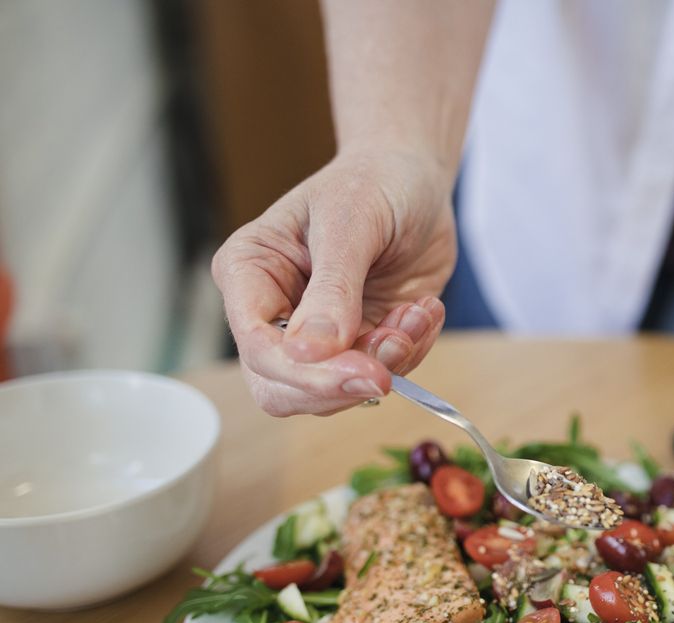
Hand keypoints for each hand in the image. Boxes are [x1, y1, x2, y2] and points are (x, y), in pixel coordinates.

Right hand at [212, 149, 456, 415]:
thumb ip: (332, 289)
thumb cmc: (371, 183)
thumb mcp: (350, 223)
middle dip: (345, 382)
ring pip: (335, 391)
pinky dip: (411, 351)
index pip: (258, 347)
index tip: (365, 372)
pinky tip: (422, 310)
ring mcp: (318, 334)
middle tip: (396, 350)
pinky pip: (380, 374)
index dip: (306, 372)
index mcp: (250, 274)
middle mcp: (275, 312)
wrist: (414, 179)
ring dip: (388, 360)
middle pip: (284, 388)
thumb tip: (307, 353)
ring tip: (416, 312)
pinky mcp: (360, 342)